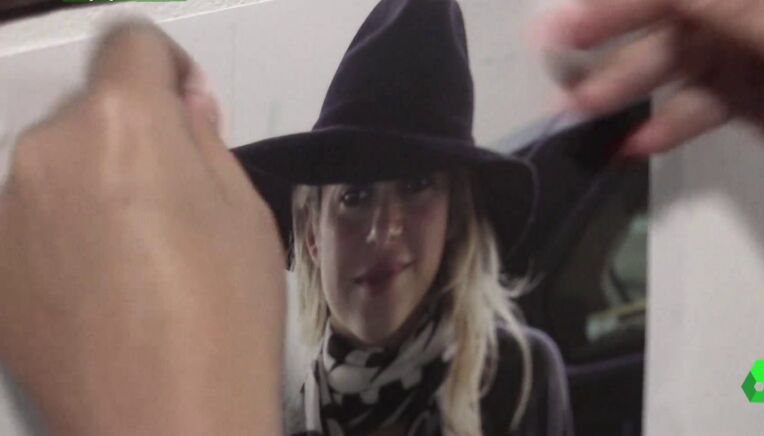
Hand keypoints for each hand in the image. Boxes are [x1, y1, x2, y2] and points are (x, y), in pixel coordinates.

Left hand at [0, 22, 285, 434]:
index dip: (165, 65)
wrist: (165, 428)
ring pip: (57, 166)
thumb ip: (206, 143)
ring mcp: (4, 212)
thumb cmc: (227, 317)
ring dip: (94, 183)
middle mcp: (43, 151)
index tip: (188, 109)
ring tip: (138, 256)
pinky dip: (62, 233)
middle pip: (90, 110)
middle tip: (175, 202)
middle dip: (132, 134)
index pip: (130, 43)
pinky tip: (100, 291)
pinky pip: (31, 221)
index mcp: (121, 125)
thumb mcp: (245, 216)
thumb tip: (183, 106)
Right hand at [536, 0, 763, 190]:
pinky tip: (631, 145)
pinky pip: (693, 107)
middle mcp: (747, 9)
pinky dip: (664, 127)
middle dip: (614, 39)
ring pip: (671, 65)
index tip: (570, 19)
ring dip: (627, 88)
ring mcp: (744, 51)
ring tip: (581, 112)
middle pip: (667, 17)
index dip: (623, 0)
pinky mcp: (744, 96)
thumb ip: (729, 5)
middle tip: (559, 64)